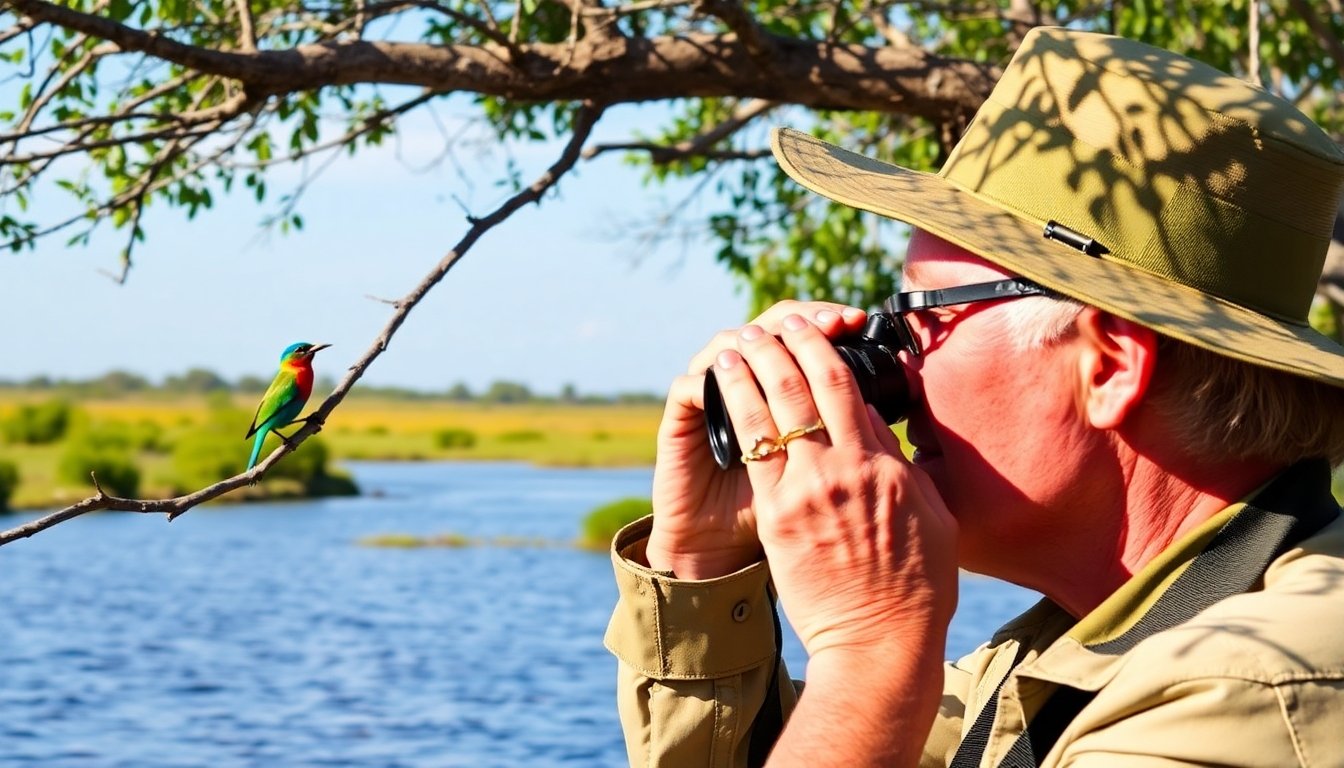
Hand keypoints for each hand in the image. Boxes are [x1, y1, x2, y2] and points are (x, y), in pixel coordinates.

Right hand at [645, 301, 867, 578]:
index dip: (827, 327)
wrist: (718, 555)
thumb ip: (851, 445)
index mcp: (784, 400)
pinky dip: (707, 377)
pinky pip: (688, 388)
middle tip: (834, 317)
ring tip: (776, 335)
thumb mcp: (827, 484)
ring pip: (725, 345)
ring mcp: (710, 404)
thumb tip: (886, 410)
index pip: (804, 346)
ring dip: (751, 337)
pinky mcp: (680, 426)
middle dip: (800, 321)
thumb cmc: (783, 527)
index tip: (858, 320)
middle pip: (769, 331)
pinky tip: (726, 370)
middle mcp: (747, 390)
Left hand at [711, 311, 958, 654]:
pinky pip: (749, 450)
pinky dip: (734, 410)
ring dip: (749, 367)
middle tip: (769, 325)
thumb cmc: (915, 584)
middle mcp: (842, 469)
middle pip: (804, 385)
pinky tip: (720, 389)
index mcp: (882, 465)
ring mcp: (805, 492)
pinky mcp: (776, 517)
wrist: (880, 642)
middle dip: (782, 344)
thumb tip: (874, 421)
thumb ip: (901, 464)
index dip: (823, 347)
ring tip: (736, 344)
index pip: (846, 386)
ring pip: (768, 409)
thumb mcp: (931, 515)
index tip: (811, 327)